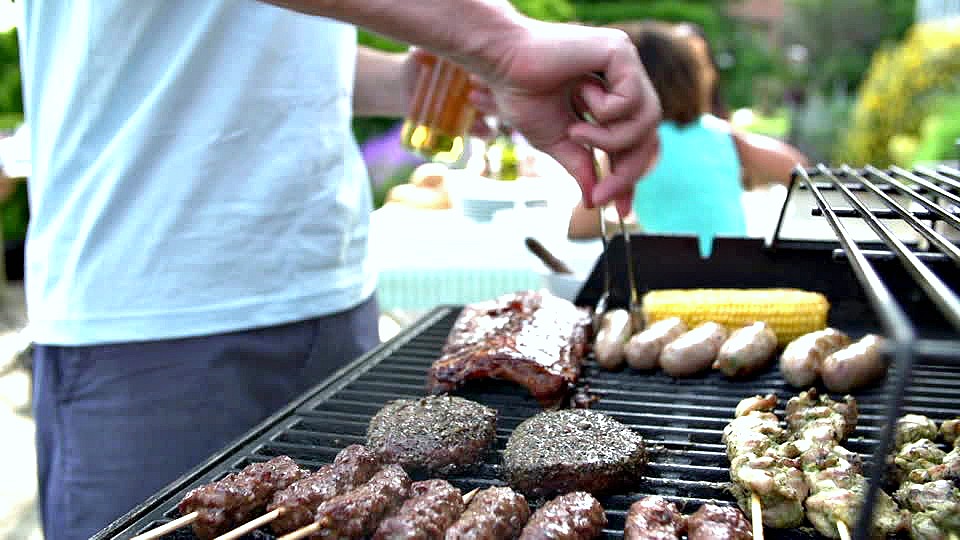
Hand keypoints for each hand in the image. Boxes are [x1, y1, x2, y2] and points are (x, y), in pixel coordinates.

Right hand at [468, 20, 660, 215]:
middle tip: (602, 194)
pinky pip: (632, 100)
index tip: (622, 211)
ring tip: (576, 131)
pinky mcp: (620, 50)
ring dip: (611, 140)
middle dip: (626, 171)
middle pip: (649, 134)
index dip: (630, 176)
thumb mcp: (558, 140)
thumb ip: (581, 165)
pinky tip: (579, 94)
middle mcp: (624, 76)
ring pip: (647, 120)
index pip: (635, 140)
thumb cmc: (520, 92)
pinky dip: (605, 113)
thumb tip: (594, 201)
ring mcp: (625, 62)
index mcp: (610, 94)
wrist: (501, 64)